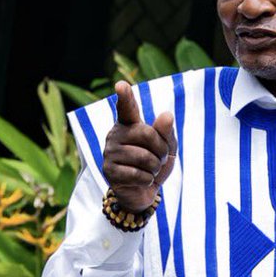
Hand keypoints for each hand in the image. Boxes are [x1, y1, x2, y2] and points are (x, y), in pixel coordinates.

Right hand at [102, 81, 176, 212]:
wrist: (143, 192)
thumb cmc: (155, 163)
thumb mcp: (166, 146)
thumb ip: (166, 131)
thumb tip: (166, 114)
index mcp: (129, 123)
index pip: (127, 107)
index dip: (125, 96)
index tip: (121, 85)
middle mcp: (115, 134)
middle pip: (147, 134)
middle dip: (161, 150)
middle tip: (159, 159)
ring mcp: (109, 152)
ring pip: (144, 157)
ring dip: (155, 168)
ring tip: (150, 170)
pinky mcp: (108, 170)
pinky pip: (138, 174)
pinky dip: (147, 180)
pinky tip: (142, 180)